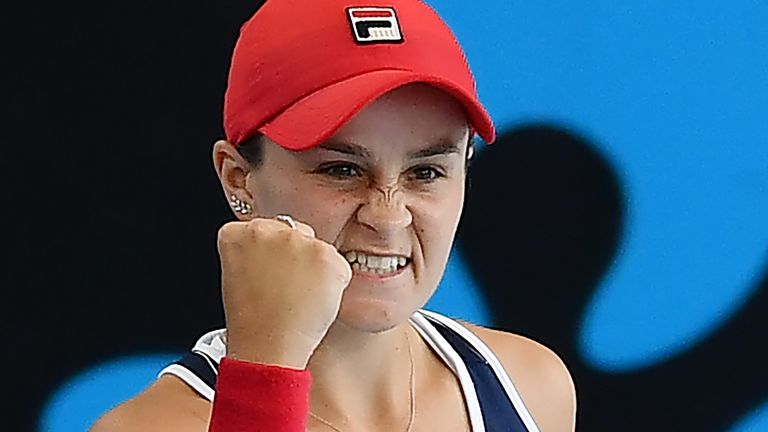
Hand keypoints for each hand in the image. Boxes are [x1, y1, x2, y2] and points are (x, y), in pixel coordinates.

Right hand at [217, 217, 352, 368]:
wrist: (267, 348)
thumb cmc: (252, 321)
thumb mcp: (238, 274)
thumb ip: (255, 250)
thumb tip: (279, 246)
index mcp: (236, 233)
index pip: (263, 230)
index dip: (270, 256)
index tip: (266, 276)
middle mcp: (267, 229)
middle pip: (294, 233)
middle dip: (296, 256)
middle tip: (286, 289)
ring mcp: (298, 240)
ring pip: (317, 249)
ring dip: (315, 269)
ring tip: (298, 298)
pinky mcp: (326, 255)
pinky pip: (338, 266)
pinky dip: (334, 283)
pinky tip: (315, 301)